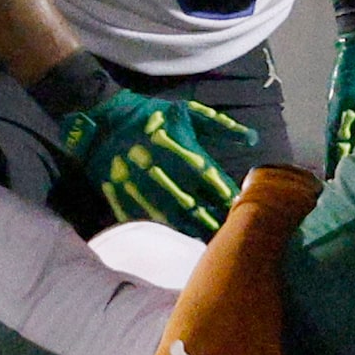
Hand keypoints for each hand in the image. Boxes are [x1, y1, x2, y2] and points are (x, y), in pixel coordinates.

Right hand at [62, 89, 253, 237]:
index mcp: (184, 151)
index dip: (230, 198)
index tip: (244, 208)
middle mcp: (168, 173)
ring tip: (212, 242)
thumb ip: (221, 127)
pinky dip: (168, 234)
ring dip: (196, 232)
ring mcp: (147, 190)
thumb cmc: (149, 116)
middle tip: (233, 233)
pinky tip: (181, 242)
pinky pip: (152, 224)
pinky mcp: (128, 201)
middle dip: (216, 220)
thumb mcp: (187, 112)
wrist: (101, 122)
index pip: (215, 182)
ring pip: (178, 220)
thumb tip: (253, 138)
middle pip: (200, 206)